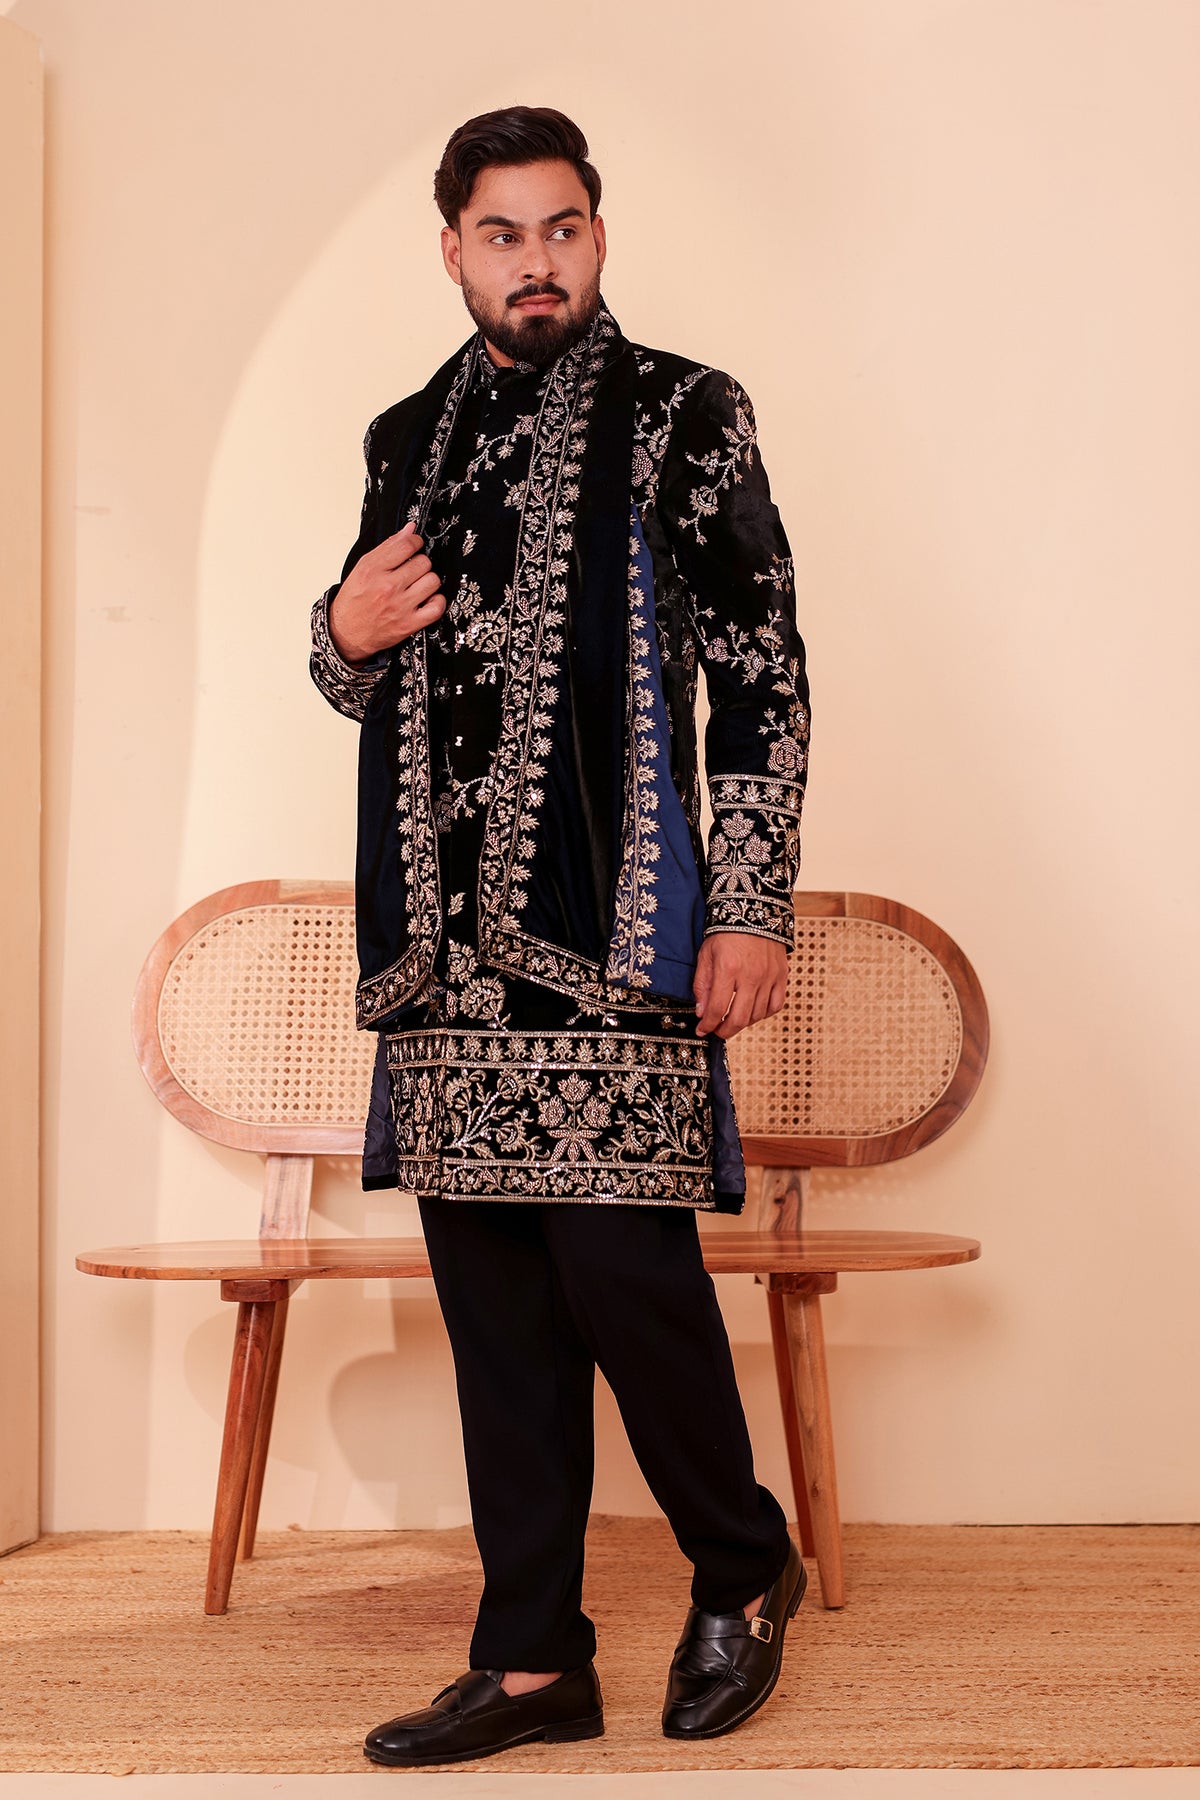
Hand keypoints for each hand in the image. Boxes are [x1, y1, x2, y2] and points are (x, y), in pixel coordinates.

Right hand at [328, 522, 445, 662]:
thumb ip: (388, 547)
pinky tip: (427, 599)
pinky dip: (436, 602)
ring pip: (432, 581)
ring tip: (418, 585)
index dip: (415, 542)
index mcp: (373, 570)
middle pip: (423, 562)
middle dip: (419, 563)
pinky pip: (437, 607)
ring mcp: (400, 606)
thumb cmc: (354, 600)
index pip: (407, 545)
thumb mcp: (363, 568)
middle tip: (412, 570)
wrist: (346, 632)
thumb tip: (410, 529)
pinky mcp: (409, 624)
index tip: (414, 546)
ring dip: (428, 581)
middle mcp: (387, 587)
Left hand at [693, 931, 788, 1038]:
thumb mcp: (706, 955)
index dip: (707, 1025)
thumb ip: (702, 984)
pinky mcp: (781, 975)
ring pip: (757, 1015)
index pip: (717, 1009)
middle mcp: (751, 975)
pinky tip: (753, 1011)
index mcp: (728, 969)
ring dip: (743, 1023)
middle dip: (724, 1031)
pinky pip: (776, 1005)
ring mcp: (769, 977)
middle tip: (717, 1031)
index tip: (702, 1030)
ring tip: (733, 1019)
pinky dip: (764, 1013)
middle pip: (739, 1018)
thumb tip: (701, 1012)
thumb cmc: (726, 932)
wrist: (754, 911)